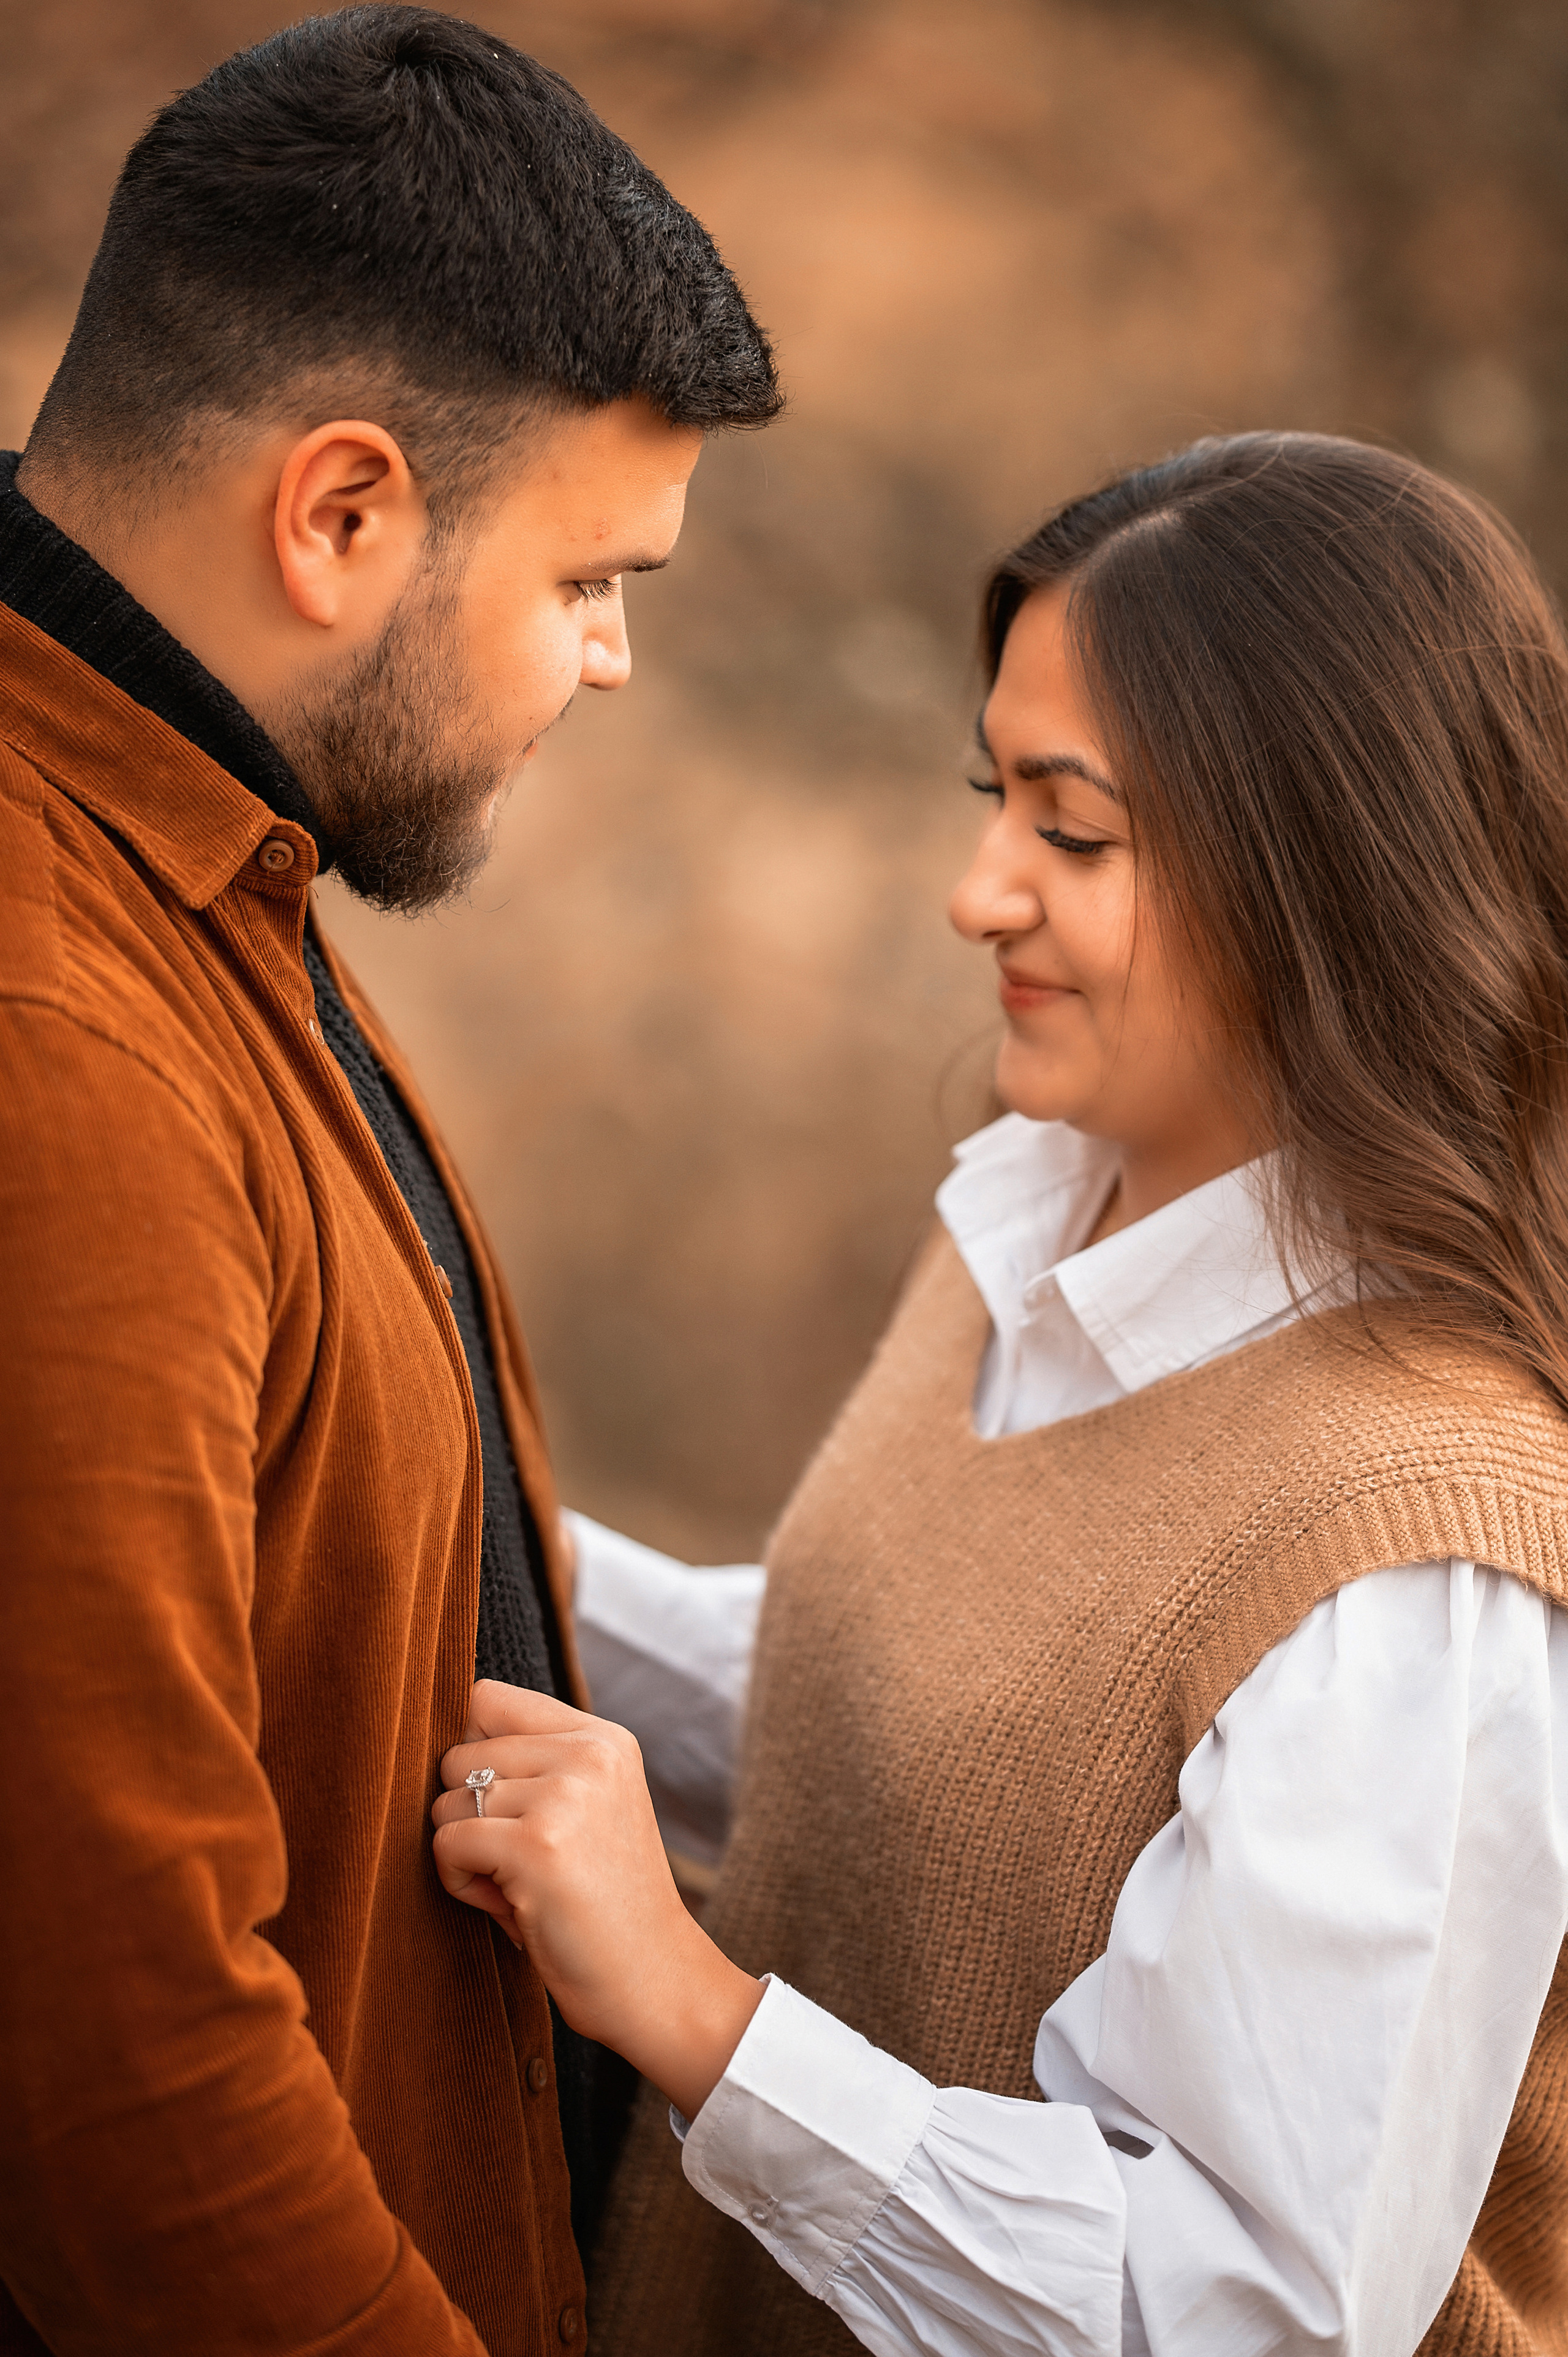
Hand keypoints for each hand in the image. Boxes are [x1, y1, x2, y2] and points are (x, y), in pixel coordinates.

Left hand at [432, 1680, 762, 2121]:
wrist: (655, 1981)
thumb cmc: (603, 1904)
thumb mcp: (586, 1809)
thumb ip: (531, 1767)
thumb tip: (437, 1745)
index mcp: (601, 1738)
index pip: (486, 1697)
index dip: (470, 1750)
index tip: (496, 1804)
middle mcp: (588, 1754)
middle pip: (457, 1753)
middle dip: (466, 1813)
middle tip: (514, 1862)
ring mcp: (565, 1796)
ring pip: (446, 1800)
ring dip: (463, 1852)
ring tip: (515, 1886)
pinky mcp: (538, 1846)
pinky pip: (447, 1844)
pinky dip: (460, 1883)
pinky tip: (508, 1905)